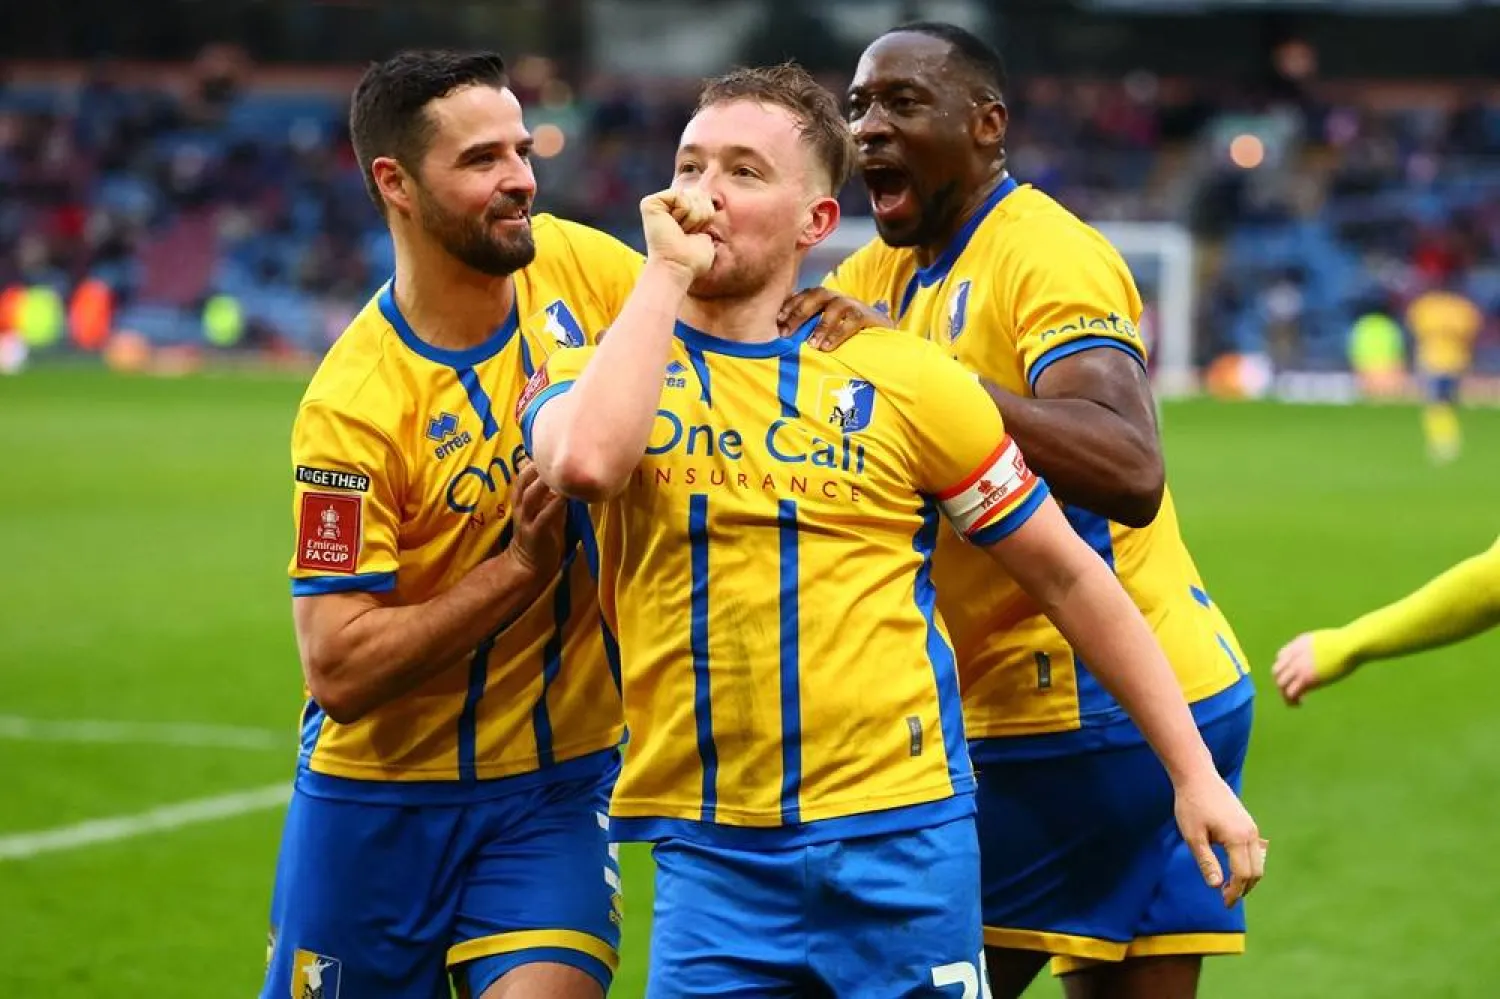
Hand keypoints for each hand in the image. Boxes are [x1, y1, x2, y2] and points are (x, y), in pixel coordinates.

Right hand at [506, 461, 568, 577]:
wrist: (529, 566)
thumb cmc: (543, 536)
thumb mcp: (549, 511)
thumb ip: (555, 495)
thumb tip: (570, 477)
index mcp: (523, 501)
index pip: (523, 476)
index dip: (533, 462)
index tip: (549, 447)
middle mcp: (522, 508)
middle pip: (522, 481)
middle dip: (534, 467)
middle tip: (552, 454)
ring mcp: (527, 520)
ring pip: (529, 496)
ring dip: (542, 482)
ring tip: (557, 470)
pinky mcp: (535, 533)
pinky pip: (543, 516)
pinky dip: (554, 505)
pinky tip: (565, 496)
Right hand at [640, 188, 715, 281]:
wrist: (677, 267)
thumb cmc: (692, 258)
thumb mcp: (705, 233)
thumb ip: (706, 214)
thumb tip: (713, 201)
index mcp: (678, 211)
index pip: (704, 197)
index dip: (706, 216)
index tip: (693, 235)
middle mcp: (666, 205)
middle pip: (699, 193)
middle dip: (700, 216)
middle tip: (686, 234)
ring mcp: (657, 203)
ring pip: (691, 195)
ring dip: (693, 218)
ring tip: (680, 232)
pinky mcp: (650, 203)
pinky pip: (681, 196)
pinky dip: (684, 213)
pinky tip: (674, 226)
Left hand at [776, 287, 887, 348]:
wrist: (881, 336)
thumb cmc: (846, 334)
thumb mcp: (825, 328)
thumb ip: (807, 327)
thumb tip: (782, 338)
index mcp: (824, 299)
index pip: (804, 295)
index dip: (790, 305)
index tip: (777, 321)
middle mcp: (837, 297)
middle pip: (817, 295)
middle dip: (800, 313)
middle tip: (786, 334)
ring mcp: (853, 305)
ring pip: (835, 306)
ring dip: (821, 325)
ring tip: (811, 345)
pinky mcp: (867, 316)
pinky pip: (852, 321)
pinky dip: (838, 333)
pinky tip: (828, 346)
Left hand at [1173, 773, 1265, 906]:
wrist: (1198, 777)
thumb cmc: (1191, 805)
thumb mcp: (1193, 836)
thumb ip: (1206, 861)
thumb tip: (1217, 886)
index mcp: (1238, 838)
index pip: (1243, 875)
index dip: (1235, 892)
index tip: (1224, 903)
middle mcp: (1251, 834)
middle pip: (1256, 872)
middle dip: (1244, 888)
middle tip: (1226, 899)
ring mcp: (1252, 828)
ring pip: (1258, 862)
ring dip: (1247, 878)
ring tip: (1230, 887)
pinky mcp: (1249, 824)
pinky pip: (1255, 851)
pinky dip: (1248, 865)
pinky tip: (1234, 870)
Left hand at [1272, 631, 1354, 706]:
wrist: (1348, 645)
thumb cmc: (1345, 643)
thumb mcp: (1323, 640)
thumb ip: (1316, 647)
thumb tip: (1323, 655)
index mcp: (1297, 645)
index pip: (1280, 657)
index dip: (1285, 668)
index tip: (1294, 676)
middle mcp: (1294, 656)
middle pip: (1277, 672)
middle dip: (1282, 682)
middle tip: (1292, 690)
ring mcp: (1298, 668)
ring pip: (1281, 684)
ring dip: (1285, 694)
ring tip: (1294, 702)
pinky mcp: (1306, 679)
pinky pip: (1291, 693)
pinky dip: (1293, 700)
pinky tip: (1302, 703)